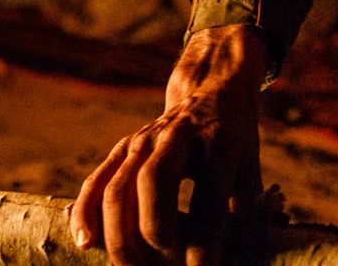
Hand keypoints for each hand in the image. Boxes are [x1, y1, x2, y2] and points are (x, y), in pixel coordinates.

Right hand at [72, 24, 267, 265]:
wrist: (210, 89)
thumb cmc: (235, 139)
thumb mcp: (251, 168)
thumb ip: (248, 210)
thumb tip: (244, 258)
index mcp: (219, 144)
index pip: (207, 203)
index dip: (203, 246)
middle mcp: (176, 137)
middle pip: (153, 187)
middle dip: (156, 238)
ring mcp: (144, 139)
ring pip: (119, 188)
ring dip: (121, 236)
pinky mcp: (123, 148)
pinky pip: (97, 182)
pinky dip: (86, 213)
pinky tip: (85, 242)